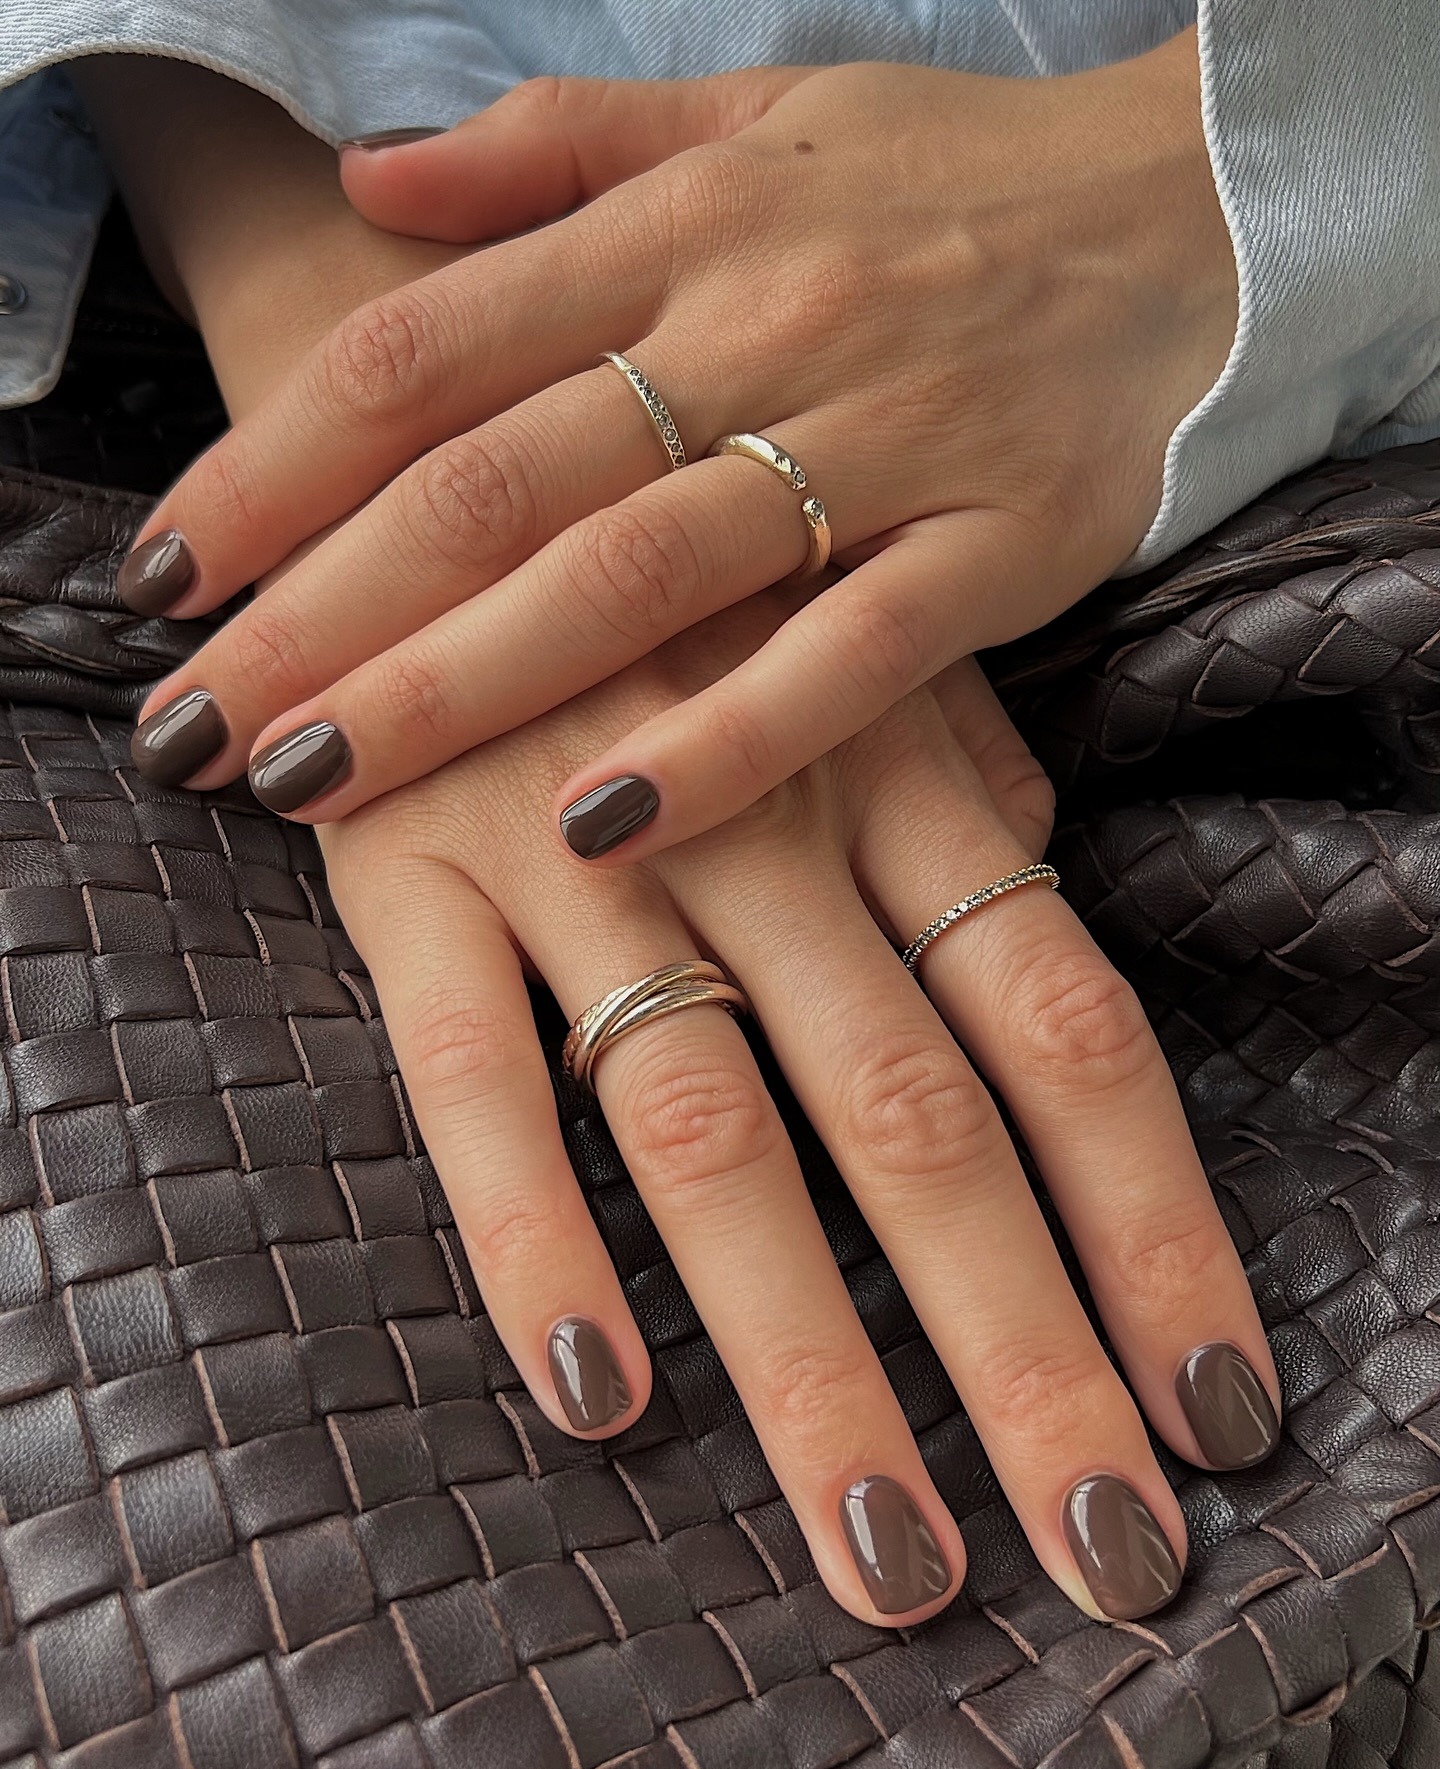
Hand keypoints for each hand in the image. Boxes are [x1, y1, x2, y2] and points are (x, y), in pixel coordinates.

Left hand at [126, 42, 1236, 862]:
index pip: (425, 349)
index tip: (169, 569)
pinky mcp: (989, 553)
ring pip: (631, 577)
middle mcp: (755, 331)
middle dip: (318, 610)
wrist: (1193, 221)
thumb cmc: (944, 184)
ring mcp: (877, 446)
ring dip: (461, 687)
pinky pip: (844, 666)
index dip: (278, 464)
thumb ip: (550, 152)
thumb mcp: (746, 118)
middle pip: (490, 483)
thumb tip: (367, 180)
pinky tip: (600, 827)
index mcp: (674, 229)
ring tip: (317, 780)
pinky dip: (724, 747)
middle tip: (192, 722)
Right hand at [318, 602, 1277, 1627]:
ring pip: (714, 1127)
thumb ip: (959, 778)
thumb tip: (1050, 903)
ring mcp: (577, 840)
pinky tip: (599, 1389)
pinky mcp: (405, 858)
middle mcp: (763, 816)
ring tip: (887, 1551)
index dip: (1154, 1221)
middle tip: (1105, 1555)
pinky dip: (532, 1230)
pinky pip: (470, 1067)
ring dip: (809, 1356)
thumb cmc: (662, 559)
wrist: (419, 413)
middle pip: (921, 1116)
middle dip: (1026, 1352)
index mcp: (894, 768)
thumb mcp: (841, 635)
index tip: (1217, 1403)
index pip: (1066, 1023)